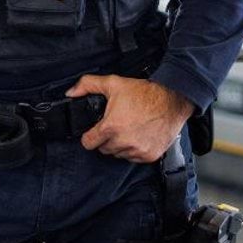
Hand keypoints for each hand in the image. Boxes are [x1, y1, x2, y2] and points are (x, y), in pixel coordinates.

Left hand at [65, 75, 193, 163]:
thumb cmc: (144, 93)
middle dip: (105, 139)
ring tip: (127, 130)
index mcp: (111, 128)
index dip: (89, 136)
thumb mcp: (113, 83)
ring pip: (118, 154)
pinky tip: (137, 136)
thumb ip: (87, 85)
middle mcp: (123, 142)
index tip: (93, 132)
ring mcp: (137, 150)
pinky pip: (134, 158)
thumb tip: (70, 92)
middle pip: (103, 149)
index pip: (88, 143)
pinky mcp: (149, 156)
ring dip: (119, 145)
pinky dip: (133, 150)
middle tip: (114, 126)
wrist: (172, 100)